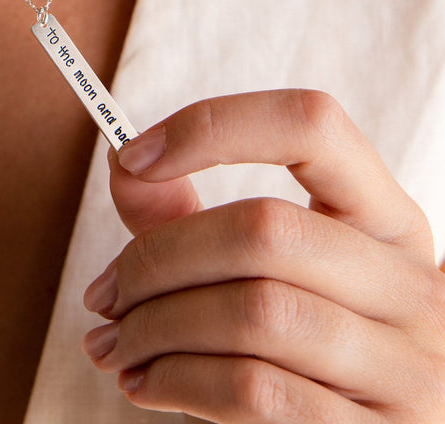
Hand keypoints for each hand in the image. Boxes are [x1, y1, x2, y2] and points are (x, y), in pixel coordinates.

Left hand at [81, 90, 444, 422]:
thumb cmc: (297, 348)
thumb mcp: (252, 269)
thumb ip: (184, 213)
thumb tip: (122, 162)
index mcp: (386, 219)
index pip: (312, 126)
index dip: (213, 125)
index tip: (133, 155)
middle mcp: (413, 284)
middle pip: (265, 228)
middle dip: (158, 258)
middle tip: (103, 293)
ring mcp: (410, 367)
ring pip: (254, 312)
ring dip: (155, 327)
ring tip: (113, 344)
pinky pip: (255, 390)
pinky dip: (175, 381)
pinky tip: (144, 382)